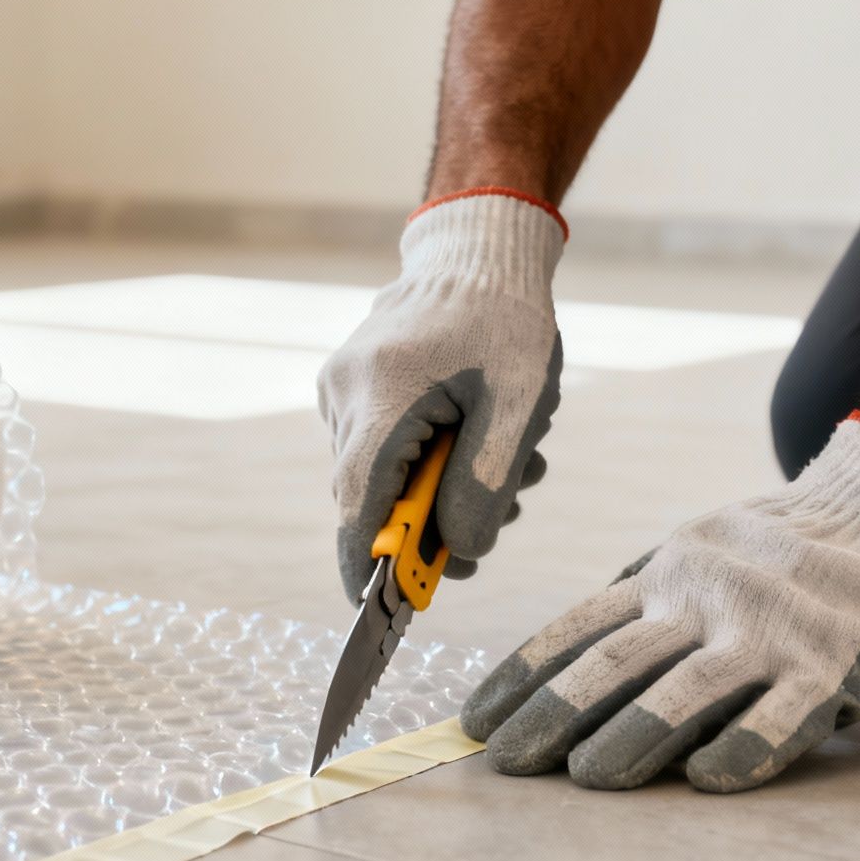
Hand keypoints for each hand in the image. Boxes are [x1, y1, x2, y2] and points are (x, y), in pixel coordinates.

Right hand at [318, 190, 566, 601]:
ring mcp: (341, 387)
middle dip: (432, 525)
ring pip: (378, 474)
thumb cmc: (506, 321)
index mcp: (382, 396)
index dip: (365, 565)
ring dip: (440, 489)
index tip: (380, 611)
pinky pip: (380, 445)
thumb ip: (488, 483)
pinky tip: (480, 438)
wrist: (480, 248)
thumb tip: (463, 553)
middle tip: (503, 519)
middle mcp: (345, 393)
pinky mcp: (350, 383)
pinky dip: (428, 459)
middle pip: (369, 497)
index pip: (358, 505)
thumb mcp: (518, 407)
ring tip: (517, 463)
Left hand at [461, 413, 859, 791]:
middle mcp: (706, 599)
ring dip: (630, 738)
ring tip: (586, 778)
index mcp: (664, 574)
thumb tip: (556, 660)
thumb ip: (636, 596)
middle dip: (553, 716)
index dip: (521, 678)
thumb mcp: (692, 549)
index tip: (476, 724)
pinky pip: (779, 718)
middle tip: (509, 764)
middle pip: (614, 662)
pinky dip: (740, 749)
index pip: (576, 629)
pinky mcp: (830, 668)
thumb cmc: (772, 551)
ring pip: (684, 691)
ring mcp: (768, 633)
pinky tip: (703, 780)